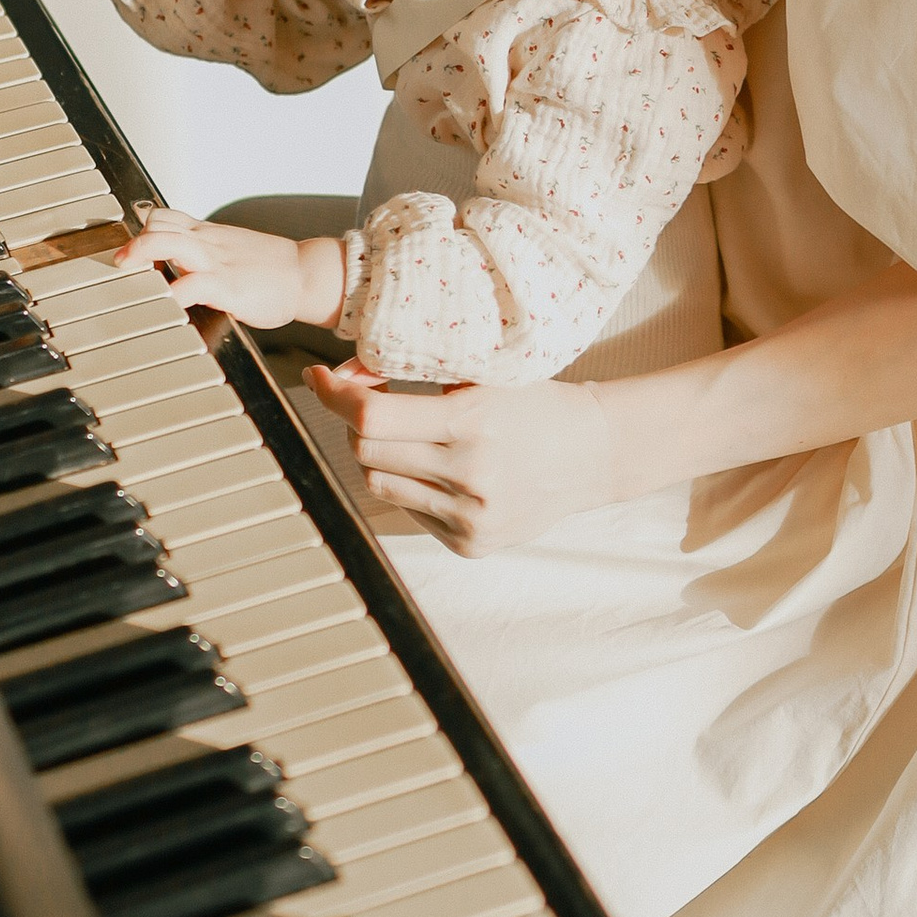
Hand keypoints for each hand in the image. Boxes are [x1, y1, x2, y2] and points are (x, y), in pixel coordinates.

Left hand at [115, 211, 345, 332]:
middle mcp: (207, 243)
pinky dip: (172, 292)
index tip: (126, 251)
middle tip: (118, 261)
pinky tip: (164, 301)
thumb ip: (200, 252)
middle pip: (160, 224)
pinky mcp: (229, 286)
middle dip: (132, 241)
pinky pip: (194, 283)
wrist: (306, 274)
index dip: (139, 229)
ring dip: (142, 252)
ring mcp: (217, 262)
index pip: (164, 217)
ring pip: (170, 243)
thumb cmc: (269, 268)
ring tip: (124, 268)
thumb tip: (169, 263)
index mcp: (206, 235)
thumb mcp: (229, 249)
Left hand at [302, 362, 622, 554]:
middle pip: (366, 451)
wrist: (594, 454)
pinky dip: (410, 484)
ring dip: (377, 455)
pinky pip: (409, 511)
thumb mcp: (485, 373)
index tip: (322, 377)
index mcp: (473, 422)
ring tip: (406, 434)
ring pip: (379, 484)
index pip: (373, 416)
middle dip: (355, 420)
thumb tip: (347, 377)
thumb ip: (418, 372)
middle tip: (368, 400)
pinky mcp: (471, 544)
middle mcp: (470, 475)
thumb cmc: (536, 403)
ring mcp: (470, 517)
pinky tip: (439, 467)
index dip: (335, 395)